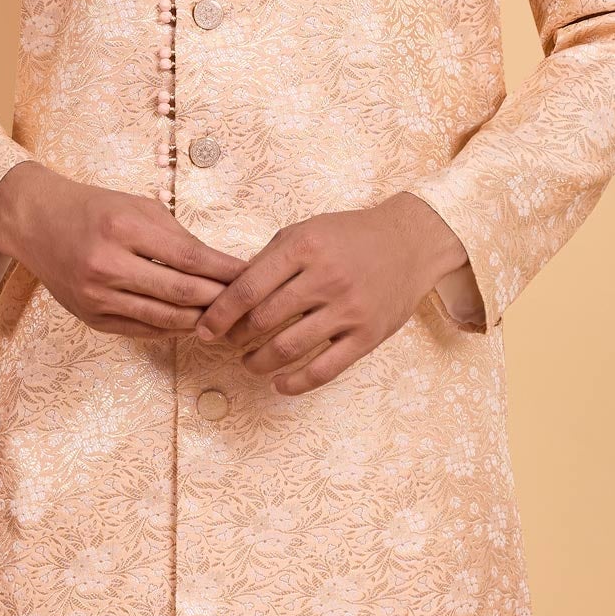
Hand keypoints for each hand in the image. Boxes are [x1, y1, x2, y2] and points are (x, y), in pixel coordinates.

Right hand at [0, 161, 249, 335]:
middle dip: (219, 300)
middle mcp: (107, 265)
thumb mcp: (138, 207)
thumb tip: (223, 268)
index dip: (226, 272)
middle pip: (182, 294)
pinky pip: (142, 331)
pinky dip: (171, 329)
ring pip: (165, 319)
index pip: (191, 259)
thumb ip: (179, 238)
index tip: (251, 276)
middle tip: (246, 303)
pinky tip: (191, 324)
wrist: (36, 222)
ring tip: (224, 318)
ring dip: (199, 321)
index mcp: (123, 228)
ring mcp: (96, 296)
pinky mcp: (91, 317)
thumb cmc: (94, 208)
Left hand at [193, 192, 470, 393]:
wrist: (410, 242)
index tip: (204, 330)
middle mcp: (325, 278)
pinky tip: (279, 384)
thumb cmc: (350, 236)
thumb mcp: (306, 232)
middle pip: (262, 321)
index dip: (219, 315)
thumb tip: (228, 295)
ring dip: (258, 362)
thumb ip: (269, 261)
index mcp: (303, 248)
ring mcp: (348, 309)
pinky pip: (323, 370)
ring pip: (287, 348)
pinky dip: (295, 383)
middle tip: (227, 343)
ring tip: (249, 363)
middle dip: (235, 338)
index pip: (247, 289)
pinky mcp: (367, 335)